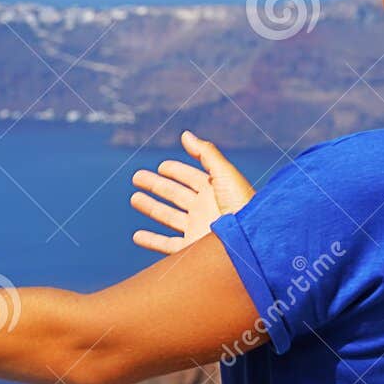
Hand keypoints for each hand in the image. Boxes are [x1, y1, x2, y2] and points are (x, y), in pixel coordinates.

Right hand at [130, 131, 255, 254]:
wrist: (248, 241)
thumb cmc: (241, 205)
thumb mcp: (224, 173)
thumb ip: (205, 152)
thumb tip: (186, 134)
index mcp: (215, 190)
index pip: (191, 178)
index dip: (176, 171)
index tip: (161, 166)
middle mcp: (205, 209)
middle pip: (176, 194)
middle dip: (157, 185)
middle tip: (136, 177)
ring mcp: (198, 228)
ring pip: (169, 217)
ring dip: (151, 207)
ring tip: (135, 199)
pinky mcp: (192, 248)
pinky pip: (167, 245)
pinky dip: (151, 241)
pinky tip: (138, 236)